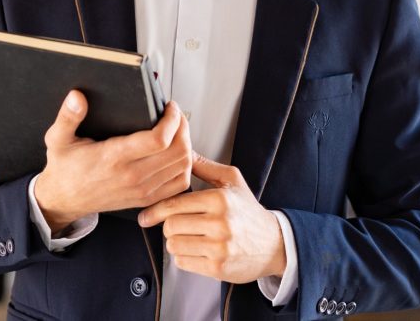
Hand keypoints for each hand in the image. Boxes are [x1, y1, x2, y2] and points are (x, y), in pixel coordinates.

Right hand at [34, 91, 190, 233]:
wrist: (63, 200)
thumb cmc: (65, 168)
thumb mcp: (59, 139)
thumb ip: (67, 117)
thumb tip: (76, 97)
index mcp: (114, 157)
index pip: (158, 139)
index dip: (172, 119)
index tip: (169, 106)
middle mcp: (132, 176)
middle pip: (178, 151)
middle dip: (182, 127)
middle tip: (175, 114)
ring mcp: (142, 190)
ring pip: (183, 166)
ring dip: (186, 144)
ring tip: (177, 129)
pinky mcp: (147, 199)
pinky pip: (180, 184)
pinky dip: (185, 166)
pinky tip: (176, 152)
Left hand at [138, 152, 286, 283]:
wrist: (273, 243)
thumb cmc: (248, 210)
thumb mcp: (232, 180)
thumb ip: (205, 166)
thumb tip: (183, 151)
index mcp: (220, 199)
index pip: (175, 204)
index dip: (156, 209)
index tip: (146, 215)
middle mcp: (220, 223)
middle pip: (170, 226)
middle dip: (169, 224)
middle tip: (177, 223)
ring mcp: (219, 247)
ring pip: (174, 245)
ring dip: (175, 241)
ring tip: (189, 235)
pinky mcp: (217, 268)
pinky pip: (182, 262)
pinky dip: (184, 256)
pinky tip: (196, 248)